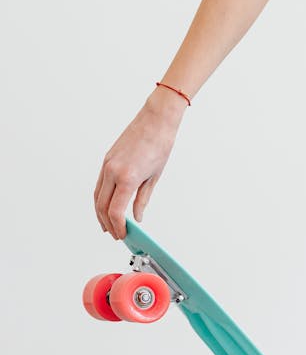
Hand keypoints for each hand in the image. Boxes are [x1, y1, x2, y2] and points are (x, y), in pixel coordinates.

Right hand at [94, 88, 185, 238]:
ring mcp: (107, 165)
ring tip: (107, 225)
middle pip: (101, 206)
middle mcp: (113, 171)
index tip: (123, 235)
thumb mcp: (154, 177)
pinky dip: (100, 198)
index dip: (117, 227)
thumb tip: (137, 217)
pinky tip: (106, 205)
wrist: (155, 120)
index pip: (115, 211)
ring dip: (100, 213)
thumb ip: (142, 200)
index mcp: (127, 178)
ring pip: (96, 195)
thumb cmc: (160, 145)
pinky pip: (99, 184)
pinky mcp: (107, 159)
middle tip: (115, 234)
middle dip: (107, 223)